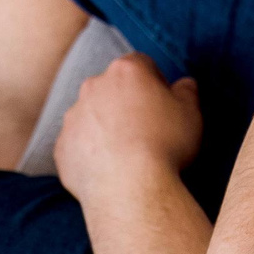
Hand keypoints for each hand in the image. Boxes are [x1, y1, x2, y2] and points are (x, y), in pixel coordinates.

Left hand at [53, 53, 202, 206]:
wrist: (129, 188)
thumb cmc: (164, 146)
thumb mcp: (191, 114)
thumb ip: (187, 92)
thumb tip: (185, 84)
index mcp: (125, 71)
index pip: (141, 64)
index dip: (155, 82)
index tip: (164, 104)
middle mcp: (93, 87)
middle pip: (111, 88)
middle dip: (126, 103)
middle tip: (145, 130)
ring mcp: (72, 117)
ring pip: (90, 116)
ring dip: (105, 128)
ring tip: (126, 155)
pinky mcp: (62, 147)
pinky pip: (77, 146)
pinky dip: (90, 154)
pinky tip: (109, 171)